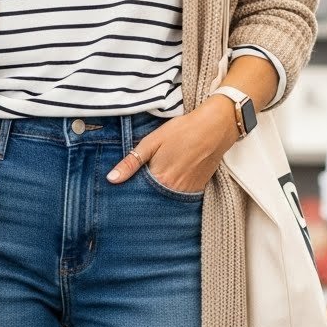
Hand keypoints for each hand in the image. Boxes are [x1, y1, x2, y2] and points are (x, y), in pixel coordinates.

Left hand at [105, 96, 240, 191]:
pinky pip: (180, 197)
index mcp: (159, 179)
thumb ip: (131, 162)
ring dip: (159, 195)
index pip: (138, 194)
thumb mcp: (152, 142)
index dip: (130, 191)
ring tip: (156, 182)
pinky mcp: (198, 189)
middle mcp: (173, 190)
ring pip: (166, 200)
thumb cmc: (182, 131)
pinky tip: (171, 181)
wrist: (216, 127)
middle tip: (142, 184)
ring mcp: (187, 192)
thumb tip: (111, 179)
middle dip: (144, 196)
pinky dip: (173, 193)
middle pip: (152, 199)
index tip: (124, 189)